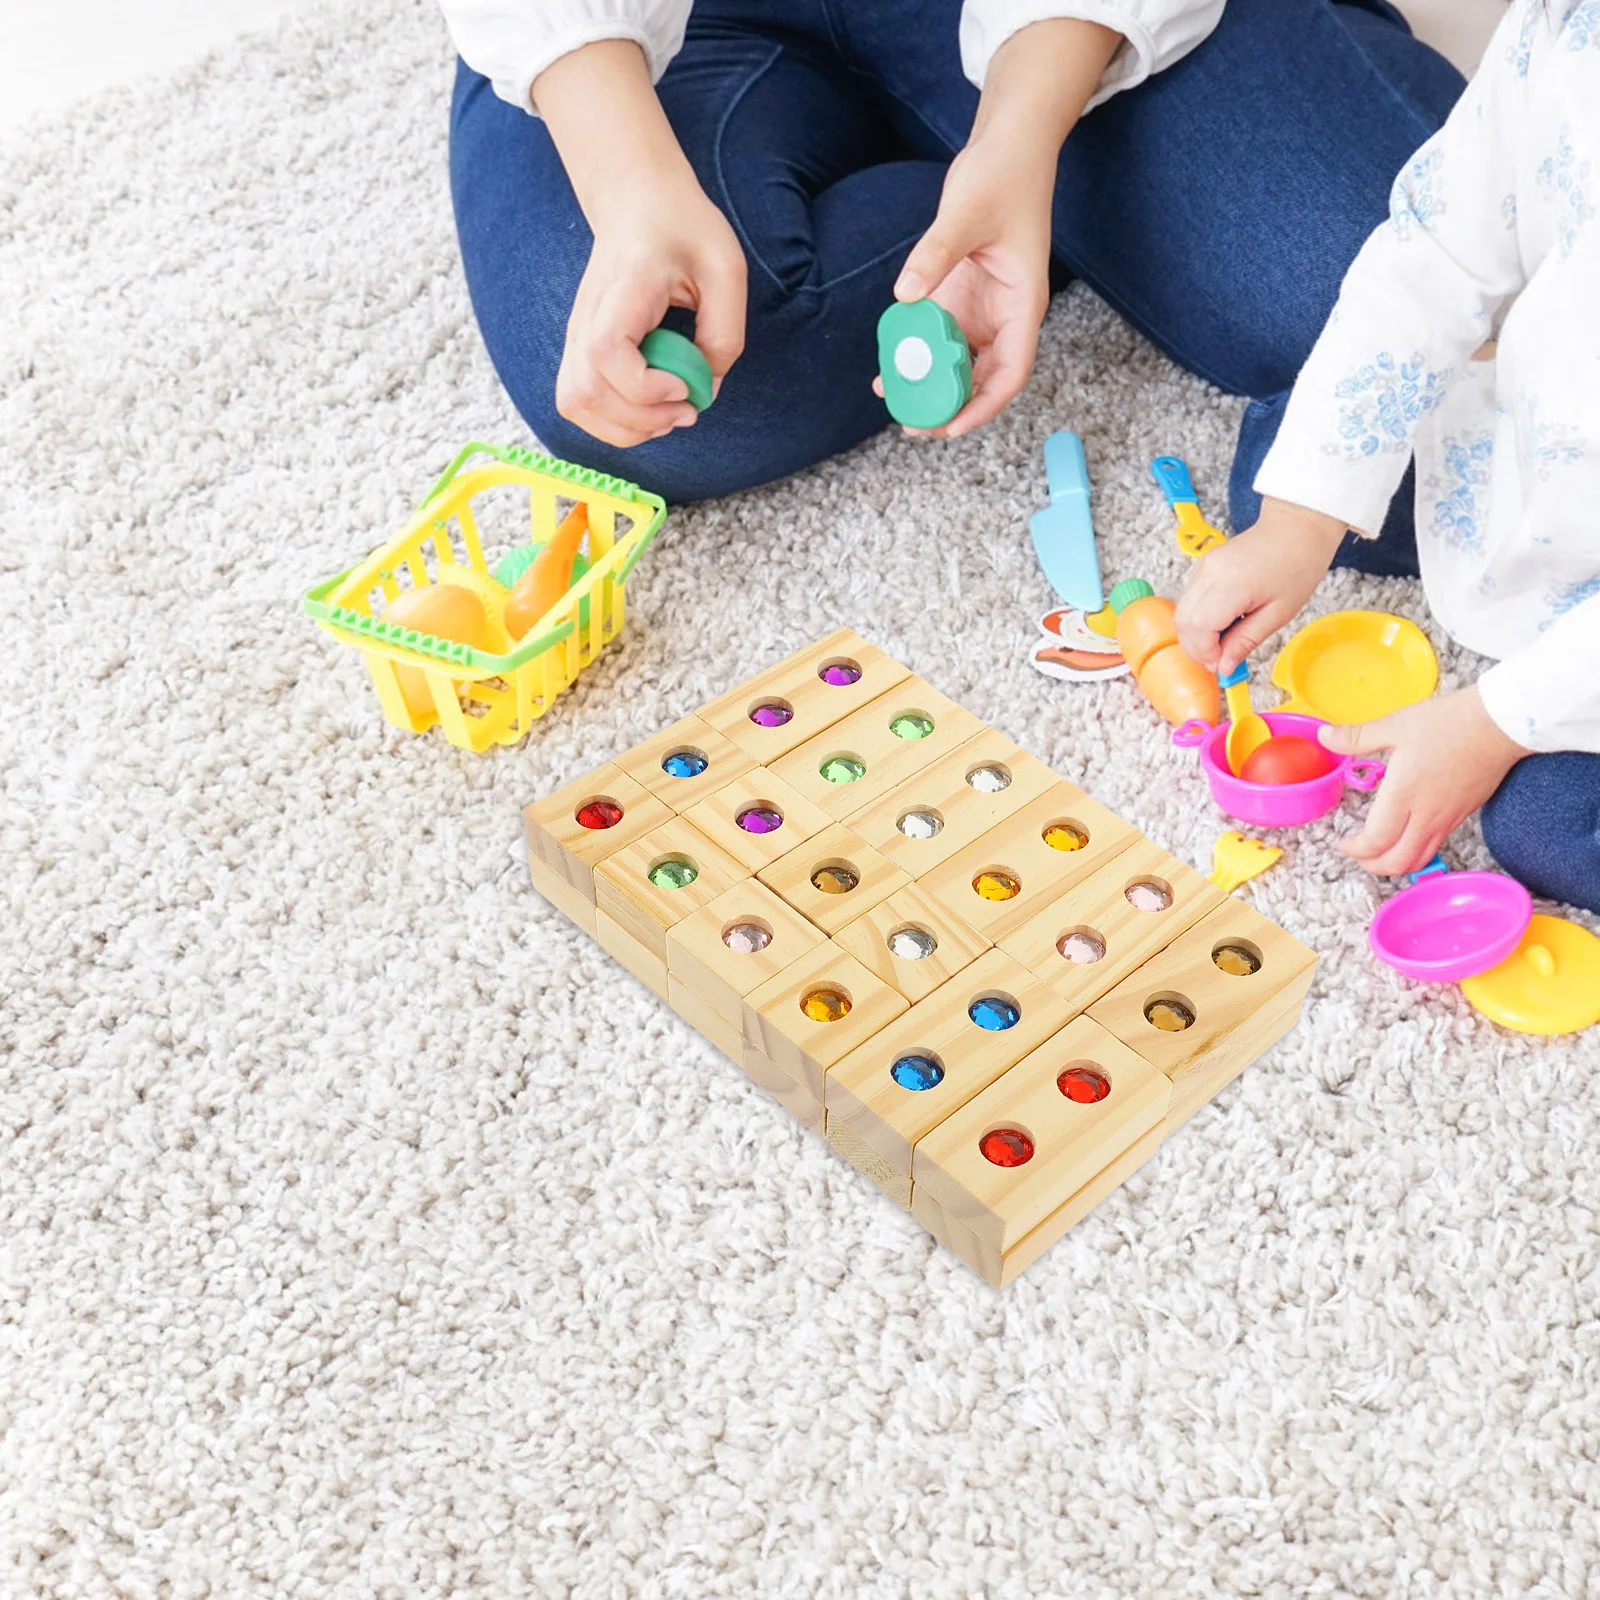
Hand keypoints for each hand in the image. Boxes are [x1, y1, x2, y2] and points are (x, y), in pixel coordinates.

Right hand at [557, 172, 745, 447]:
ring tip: (666, 415)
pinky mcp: (579, 349)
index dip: (644, 388)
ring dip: (625, 428)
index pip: (607, 353)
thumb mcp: (725, 270)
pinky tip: (648, 410)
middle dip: (641, 420)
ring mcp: (577, 334)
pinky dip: (613, 422)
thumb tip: (706, 389)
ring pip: (575, 404)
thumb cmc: (684, 229)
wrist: (637, 201)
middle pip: (585, 392)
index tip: (684, 386)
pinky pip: (579, 402)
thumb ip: (724, 333)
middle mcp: (587, 315)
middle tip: (687, 410)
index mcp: (624, 289)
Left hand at [884, 138, 1053, 437]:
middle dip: (951, 408)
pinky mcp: (961, 298)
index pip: (1011, 372)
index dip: (984, 406)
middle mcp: (1005, 315)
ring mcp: (982, 310)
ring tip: (895, 402)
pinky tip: (889, 366)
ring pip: (960, 364)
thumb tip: (905, 294)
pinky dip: (918, 356)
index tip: (951, 426)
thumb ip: (936, 253)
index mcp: (1023, 305)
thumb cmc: (1003, 175)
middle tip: (912, 425)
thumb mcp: (967, 212)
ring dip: (931, 387)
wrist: (1006, 147)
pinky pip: (939, 339)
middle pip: (984, 380)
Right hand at [1175, 498, 1348, 673]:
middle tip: (1220, 659)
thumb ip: (1246, 641)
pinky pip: (1189, 600)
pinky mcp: (1203, 566)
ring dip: (1197, 634)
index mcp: (1232, 584)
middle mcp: (1209, 573)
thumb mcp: (1279, 613)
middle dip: (1196, 647)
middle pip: (1183, 621)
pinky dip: (1200, 619)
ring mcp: (1203, 567)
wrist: (1296, 527)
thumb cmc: (1297, 564)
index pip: (1198, 627)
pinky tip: (1223, 622)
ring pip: (1182, 612)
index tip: (1222, 664)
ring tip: (1225, 640)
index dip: (1205, 652)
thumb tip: (1224, 666)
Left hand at [1319, 686, 1530, 876]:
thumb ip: (1357, 737)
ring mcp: (1447, 819)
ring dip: (1393, 863)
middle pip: (1396, 863)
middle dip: (1370, 864)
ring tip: (1377, 849)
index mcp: (1404, 794)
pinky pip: (1435, 847)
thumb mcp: (1396, 724)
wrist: (1502, 723)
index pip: (1375, 841)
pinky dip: (1414, 852)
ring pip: (1418, 860)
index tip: (1343, 840)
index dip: (1354, 849)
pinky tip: (1404, 835)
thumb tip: (1325, 736)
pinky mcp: (1462, 816)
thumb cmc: (1449, 721)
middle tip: (1356, 851)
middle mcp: (1426, 815)